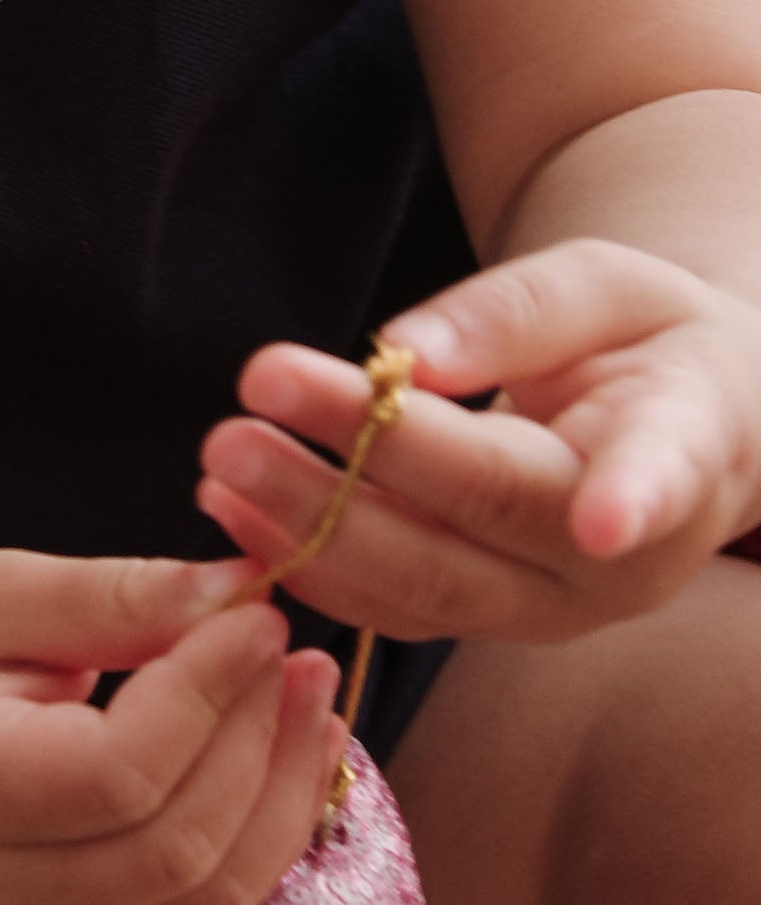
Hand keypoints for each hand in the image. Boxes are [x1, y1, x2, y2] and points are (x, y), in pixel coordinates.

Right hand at [0, 549, 342, 904]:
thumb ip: (113, 595)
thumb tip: (242, 589)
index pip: (112, 776)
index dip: (204, 696)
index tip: (258, 612)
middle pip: (172, 847)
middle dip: (256, 740)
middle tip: (293, 642)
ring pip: (206, 897)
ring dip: (280, 792)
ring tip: (311, 690)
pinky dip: (263, 831)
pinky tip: (285, 748)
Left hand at [195, 239, 760, 643]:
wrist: (672, 421)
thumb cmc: (647, 337)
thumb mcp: (604, 288)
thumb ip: (512, 315)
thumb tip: (403, 356)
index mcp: (686, 456)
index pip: (657, 481)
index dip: (628, 501)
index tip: (598, 520)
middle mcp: (621, 561)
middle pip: (483, 532)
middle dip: (355, 483)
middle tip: (243, 418)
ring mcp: (550, 607)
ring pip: (424, 589)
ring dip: (310, 529)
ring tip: (218, 460)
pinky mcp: (486, 616)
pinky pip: (393, 607)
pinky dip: (308, 562)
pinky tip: (228, 508)